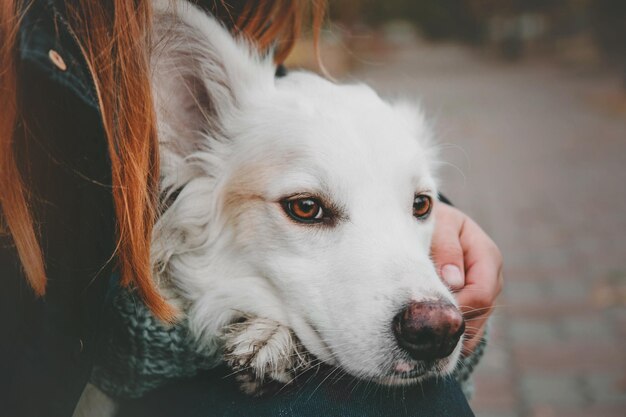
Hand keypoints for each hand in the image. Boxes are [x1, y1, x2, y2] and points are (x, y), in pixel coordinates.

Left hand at [431, 202, 502, 354]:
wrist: (430, 225)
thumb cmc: (433, 223)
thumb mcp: (438, 226)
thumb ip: (446, 249)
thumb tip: (454, 280)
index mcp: (487, 256)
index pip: (480, 294)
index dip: (456, 306)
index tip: (426, 308)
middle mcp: (491, 279)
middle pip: (479, 314)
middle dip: (450, 320)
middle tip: (418, 322)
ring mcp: (485, 296)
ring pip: (474, 328)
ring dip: (449, 332)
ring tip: (420, 331)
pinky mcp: (474, 308)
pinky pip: (467, 335)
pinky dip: (449, 339)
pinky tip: (428, 337)